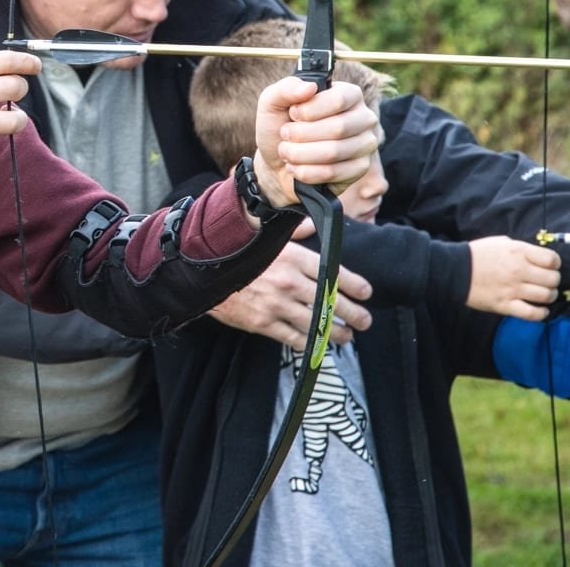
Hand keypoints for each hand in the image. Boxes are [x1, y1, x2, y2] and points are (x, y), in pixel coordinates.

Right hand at [207, 241, 372, 348]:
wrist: (203, 271)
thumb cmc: (236, 251)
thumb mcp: (266, 234)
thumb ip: (293, 231)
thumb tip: (311, 224)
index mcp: (293, 257)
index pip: (333, 273)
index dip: (354, 285)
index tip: (366, 292)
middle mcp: (289, 282)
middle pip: (330, 301)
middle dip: (353, 314)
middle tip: (364, 321)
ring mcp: (277, 305)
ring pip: (316, 324)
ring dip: (336, 333)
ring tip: (346, 336)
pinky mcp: (263, 323)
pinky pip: (293, 338)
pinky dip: (309, 344)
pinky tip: (319, 345)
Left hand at [251, 77, 379, 206]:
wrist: (277, 159)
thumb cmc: (279, 124)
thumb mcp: (273, 101)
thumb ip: (286, 88)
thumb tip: (309, 87)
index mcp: (348, 94)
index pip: (339, 99)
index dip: (310, 109)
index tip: (293, 114)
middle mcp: (363, 117)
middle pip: (339, 127)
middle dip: (302, 134)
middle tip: (285, 134)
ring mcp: (365, 144)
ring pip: (334, 152)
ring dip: (300, 154)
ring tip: (286, 151)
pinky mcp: (359, 168)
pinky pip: (333, 173)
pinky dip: (306, 171)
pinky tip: (295, 167)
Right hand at [464, 236, 561, 318]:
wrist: (455, 270)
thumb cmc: (476, 254)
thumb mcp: (501, 242)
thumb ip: (521, 249)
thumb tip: (536, 257)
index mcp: (518, 252)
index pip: (552, 260)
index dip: (554, 263)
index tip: (550, 266)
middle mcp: (519, 270)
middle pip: (552, 279)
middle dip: (553, 280)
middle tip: (547, 281)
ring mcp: (513, 289)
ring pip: (546, 296)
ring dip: (549, 296)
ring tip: (544, 295)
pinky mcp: (505, 305)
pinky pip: (532, 314)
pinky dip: (541, 314)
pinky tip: (541, 311)